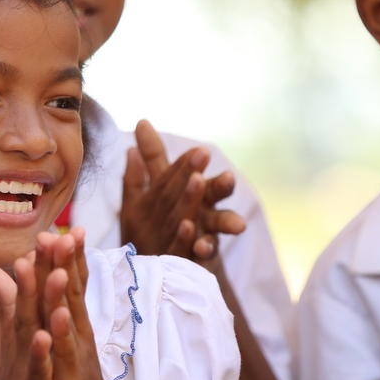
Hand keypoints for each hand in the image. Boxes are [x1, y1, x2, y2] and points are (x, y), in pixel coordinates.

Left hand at [37, 229, 150, 379]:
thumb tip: (9, 265)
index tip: (65, 226)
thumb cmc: (65, 375)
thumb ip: (28, 299)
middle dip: (68, 261)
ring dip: (65, 291)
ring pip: (70, 316)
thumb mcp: (44, 333)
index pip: (70, 281)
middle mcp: (78, 330)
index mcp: (71, 319)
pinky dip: (61, 335)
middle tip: (65, 231)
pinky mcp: (69, 376)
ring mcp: (76, 352)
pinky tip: (56, 319)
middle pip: (73, 290)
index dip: (68, 255)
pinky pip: (65, 353)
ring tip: (60, 266)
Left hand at [120, 120, 245, 259]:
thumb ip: (153, 156)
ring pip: (217, 226)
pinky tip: (202, 248)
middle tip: (228, 177)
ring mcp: (205, 233)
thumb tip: (141, 121)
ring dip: (225, 222)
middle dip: (220, 187)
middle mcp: (203, 208)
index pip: (190, 174)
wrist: (177, 257)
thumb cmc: (172, 213)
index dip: (192, 166)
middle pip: (214, 195)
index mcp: (193, 188)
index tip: (201, 151)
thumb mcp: (158, 184)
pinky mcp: (201, 257)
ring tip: (239, 224)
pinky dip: (204, 249)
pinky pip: (204, 253)